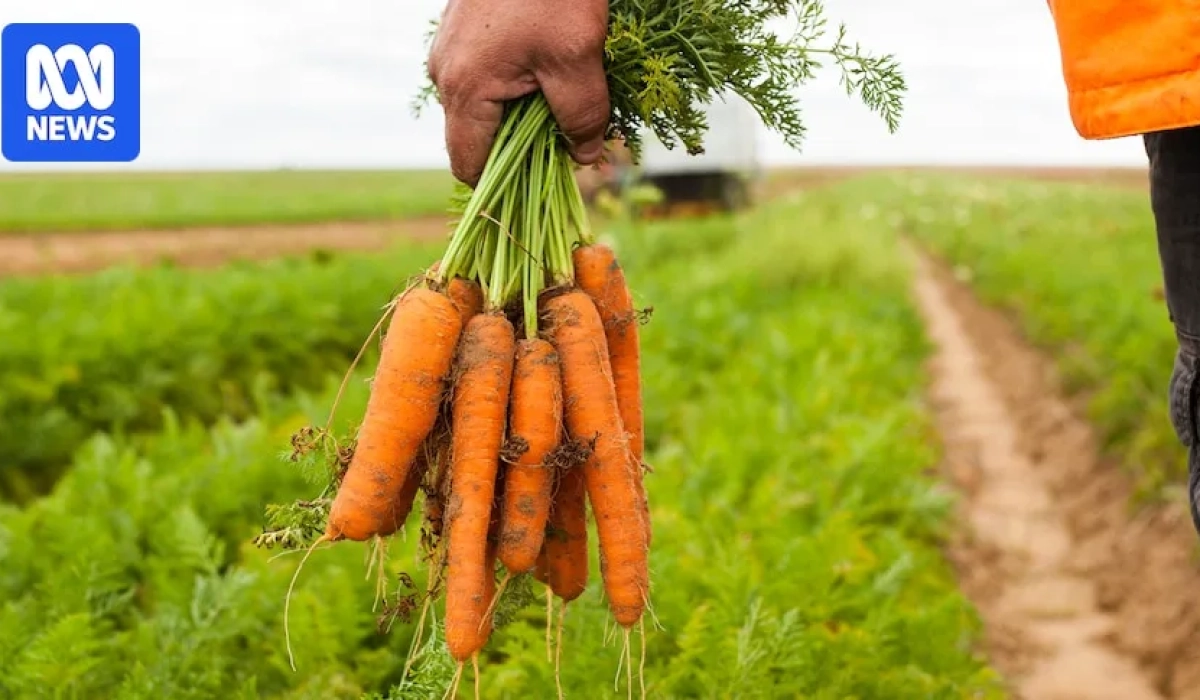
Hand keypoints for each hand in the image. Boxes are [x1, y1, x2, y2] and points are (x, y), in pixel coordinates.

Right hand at [427, 0, 609, 186]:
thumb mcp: (577, 56)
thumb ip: (582, 114)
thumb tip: (583, 156)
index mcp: (465, 88)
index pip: (468, 164)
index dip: (501, 187)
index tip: (537, 191)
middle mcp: (446, 72)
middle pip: (476, 136)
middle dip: (518, 148)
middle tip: (562, 141)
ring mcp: (449, 49)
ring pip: (480, 105)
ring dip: (517, 114)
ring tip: (557, 98)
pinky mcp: (461, 32)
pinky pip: (481, 76)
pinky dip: (511, 85)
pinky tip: (544, 68)